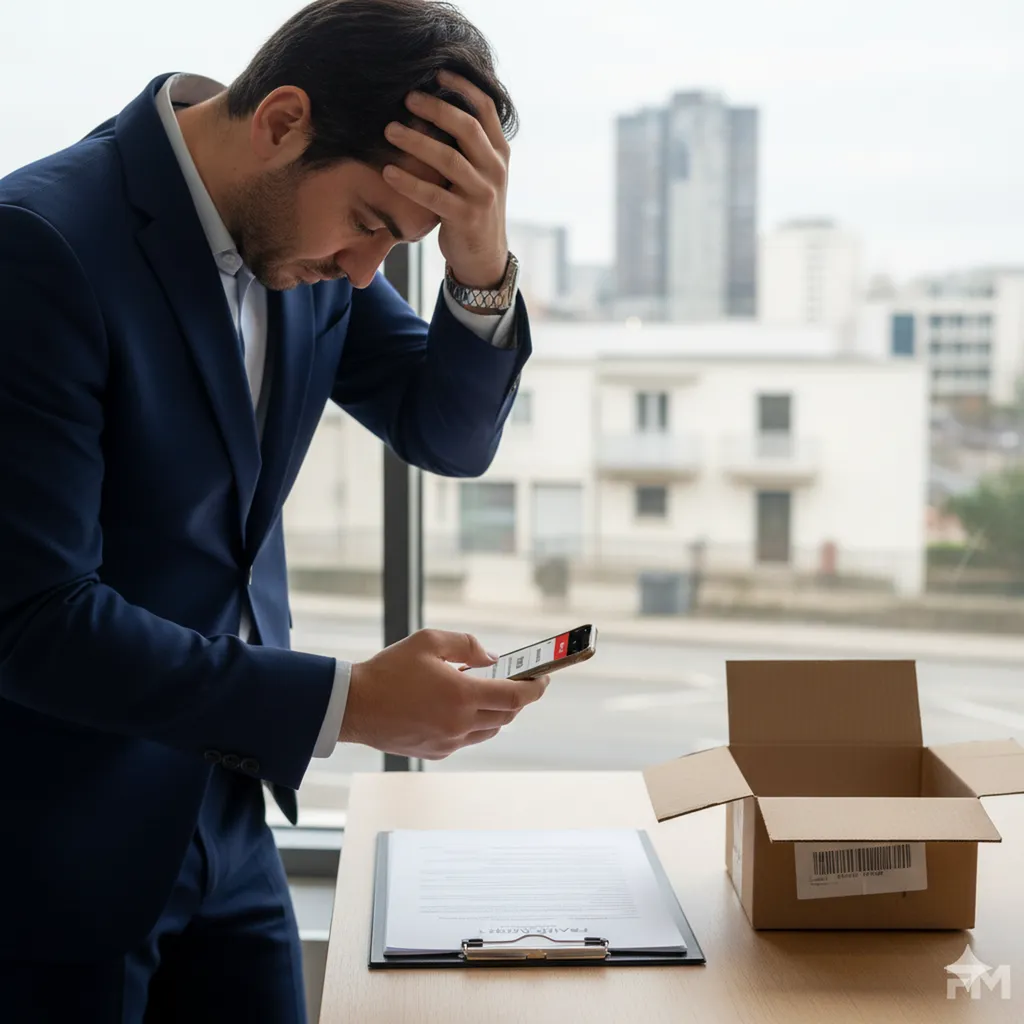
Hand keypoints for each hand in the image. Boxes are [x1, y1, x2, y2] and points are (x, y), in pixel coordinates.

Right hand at [339, 629, 549, 758]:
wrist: (354, 705)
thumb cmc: (389, 670)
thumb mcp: (429, 641)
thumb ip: (467, 646)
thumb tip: (491, 660)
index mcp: (462, 695)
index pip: (516, 697)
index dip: (535, 688)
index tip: (543, 679)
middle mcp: (460, 723)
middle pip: (506, 715)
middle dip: (517, 698)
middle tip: (516, 682)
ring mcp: (448, 741)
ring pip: (489, 730)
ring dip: (495, 712)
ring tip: (482, 691)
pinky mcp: (436, 752)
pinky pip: (467, 739)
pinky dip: (472, 724)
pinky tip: (457, 707)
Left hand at [382, 70, 509, 288]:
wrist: (484, 256)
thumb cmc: (473, 206)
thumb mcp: (480, 171)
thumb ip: (469, 143)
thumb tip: (438, 103)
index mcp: (500, 152)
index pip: (486, 108)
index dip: (463, 87)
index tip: (437, 73)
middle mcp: (496, 169)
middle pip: (467, 127)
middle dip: (435, 108)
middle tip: (406, 98)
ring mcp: (483, 194)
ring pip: (449, 159)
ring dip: (416, 141)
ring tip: (389, 130)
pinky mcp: (465, 218)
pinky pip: (433, 195)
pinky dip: (409, 182)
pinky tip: (388, 172)